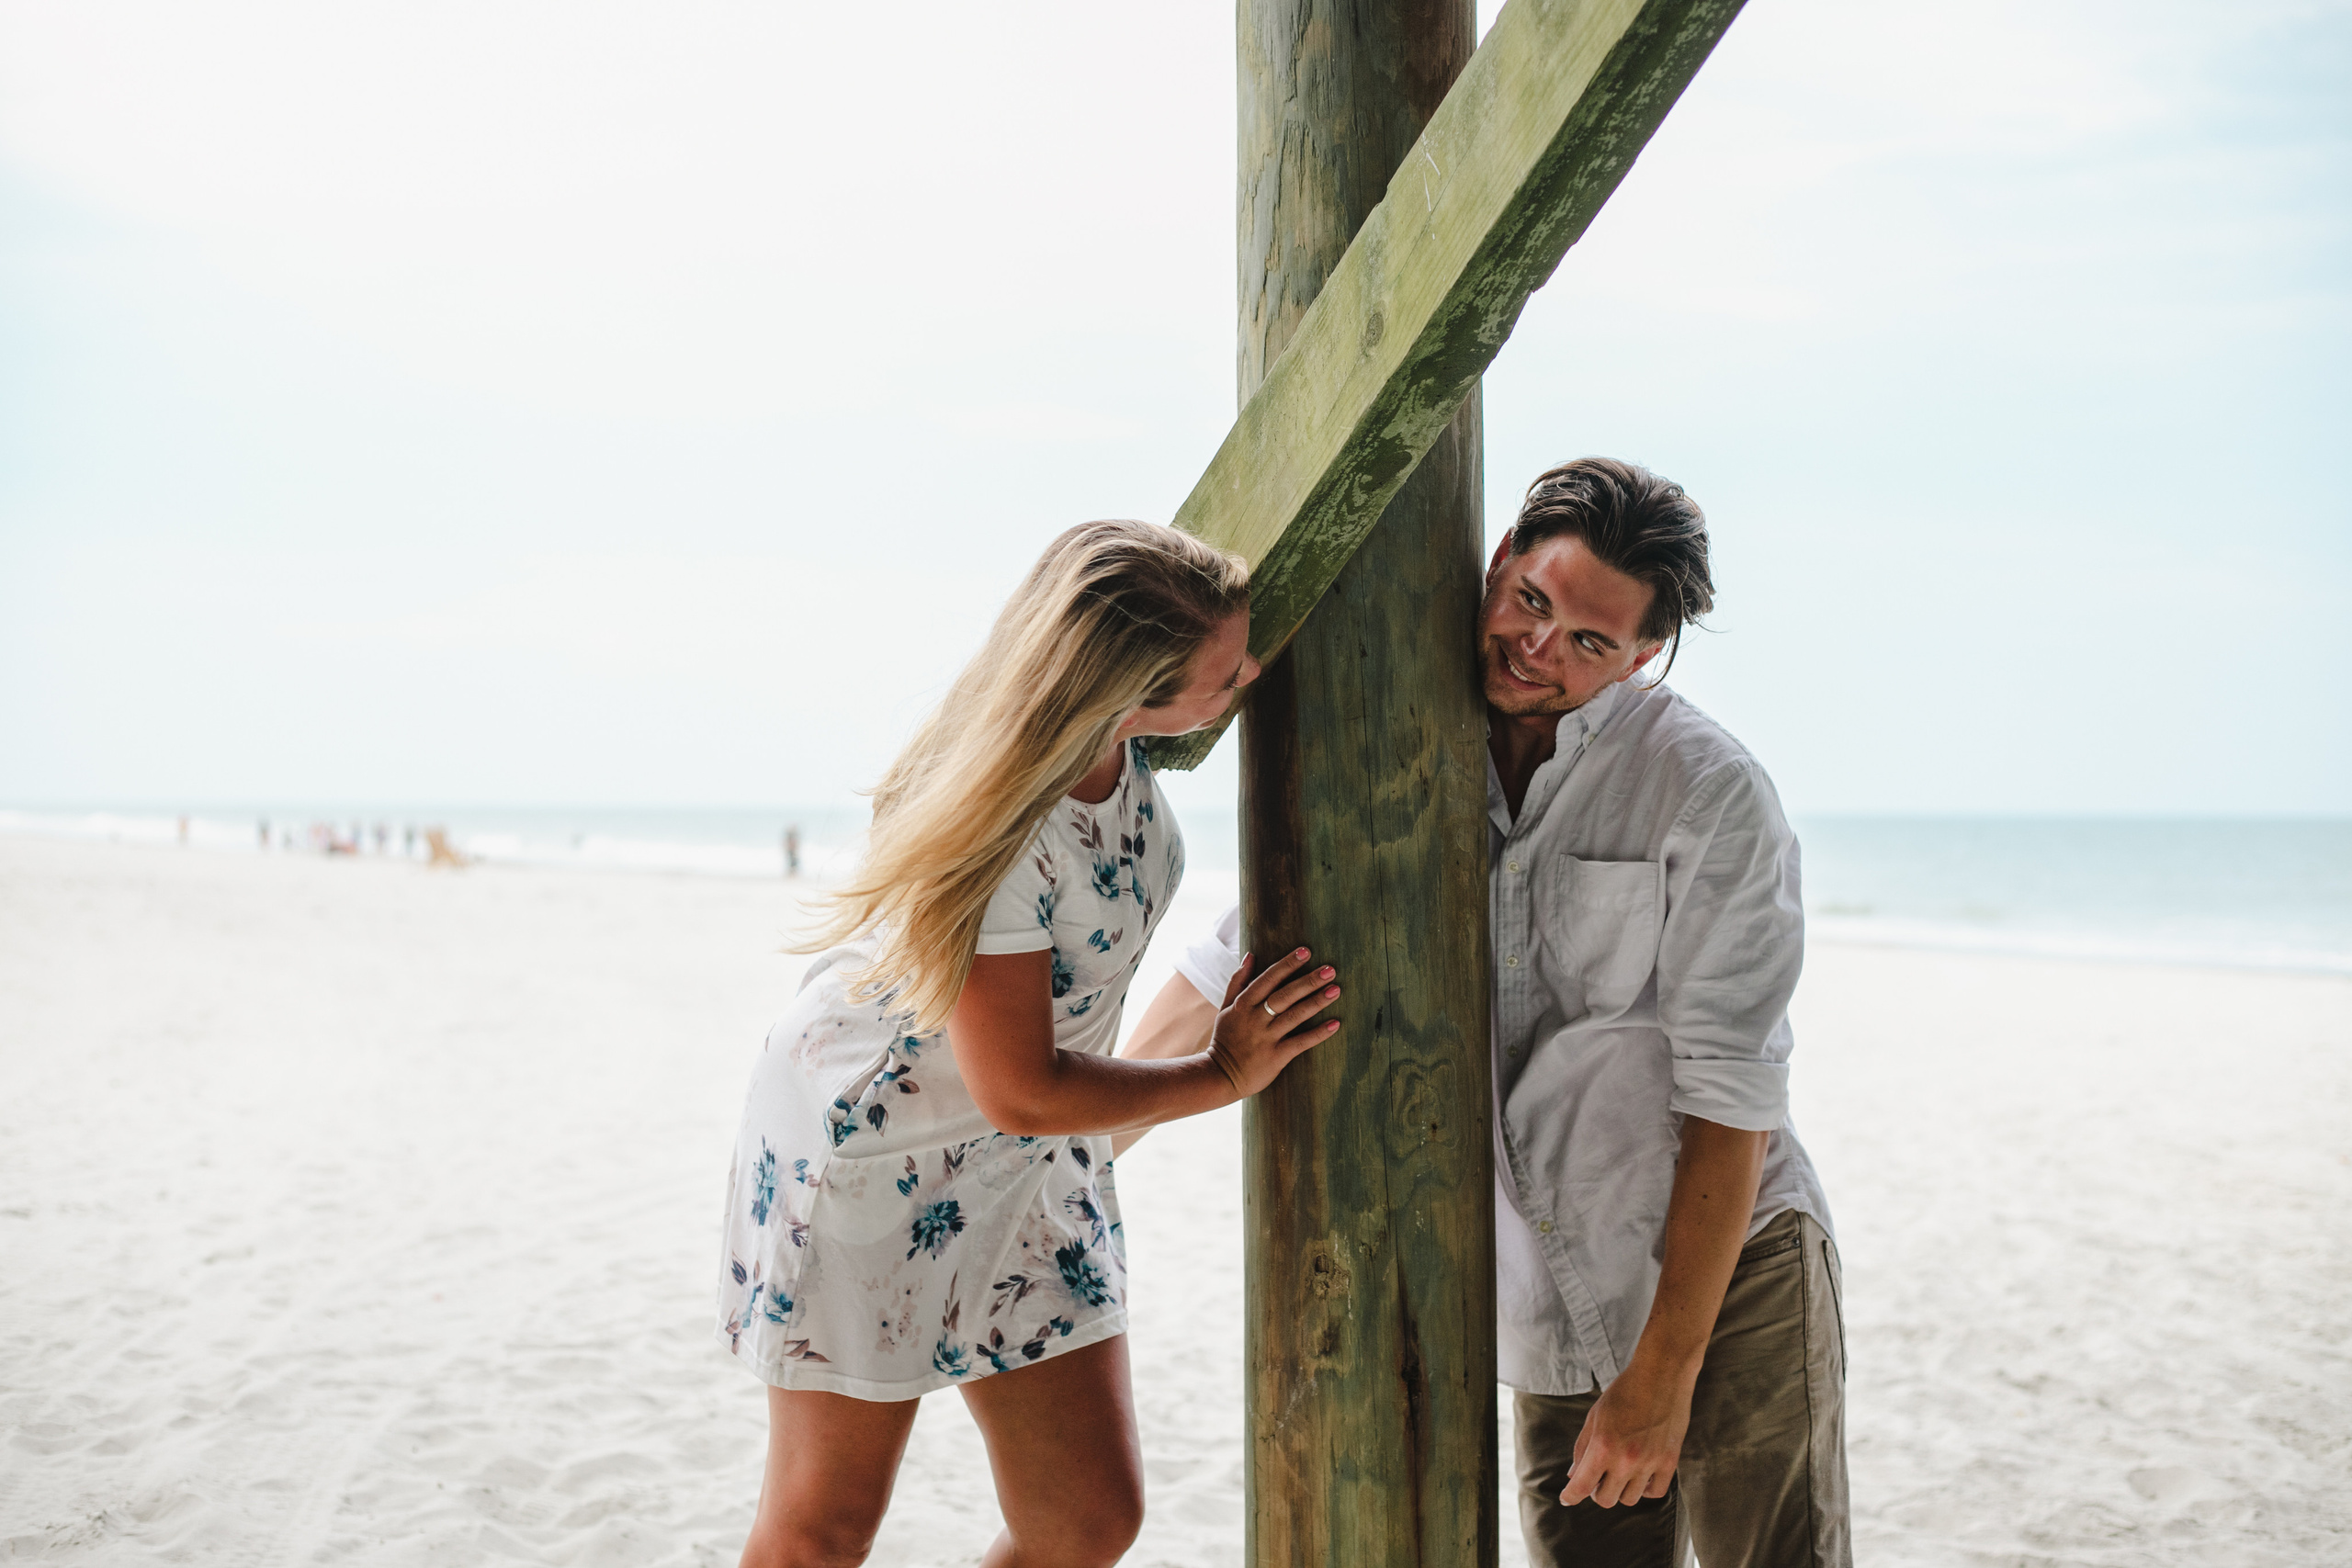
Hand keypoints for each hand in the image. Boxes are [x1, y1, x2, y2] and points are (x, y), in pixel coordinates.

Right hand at [1205, 946, 1340, 1098]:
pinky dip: (1318, 1034)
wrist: (1218, 1076)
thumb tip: (1250, 955)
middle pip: (1285, 995)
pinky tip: (1335, 1024)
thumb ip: (1238, 981)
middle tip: (1330, 969)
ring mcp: (1266, 1038)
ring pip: (1294, 1016)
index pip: (1268, 979)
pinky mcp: (1276, 1057)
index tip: (1306, 951)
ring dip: (1316, 1002)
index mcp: (1243, 1004)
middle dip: (1308, 981)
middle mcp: (1255, 1019)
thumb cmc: (1225, 1039)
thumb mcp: (1226, 1008)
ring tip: (1336, 990)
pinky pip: (1300, 1043)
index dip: (1287, 964)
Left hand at [1559, 1358, 1694, 1509]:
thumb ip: (1582, 1448)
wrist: (1661, 1375)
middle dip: (1597, 1491)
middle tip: (1599, 1476)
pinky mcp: (1669, 1462)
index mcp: (1602, 1447)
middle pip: (1605, 1499)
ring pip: (1630, 1499)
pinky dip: (1645, 1488)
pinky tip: (1641, 1474)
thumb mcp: (1594, 1416)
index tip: (1566, 1499)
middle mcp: (1625, 1460)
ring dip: (1621, 1489)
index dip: (1570, 1497)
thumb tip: (1573, 1476)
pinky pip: (1655, 1493)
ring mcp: (1649, 1463)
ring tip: (1621, 1471)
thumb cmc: (1624, 1392)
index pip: (1581, 1487)